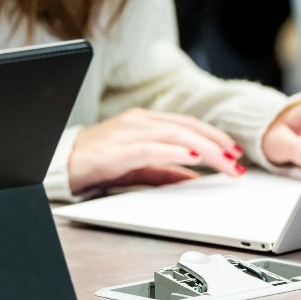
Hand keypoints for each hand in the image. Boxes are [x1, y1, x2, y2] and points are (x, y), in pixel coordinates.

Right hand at [68, 108, 244, 194]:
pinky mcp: (118, 150)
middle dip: (216, 144)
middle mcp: (138, 122)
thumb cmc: (97, 161)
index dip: (214, 135)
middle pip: (186, 128)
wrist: (62, 164)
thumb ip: (166, 171)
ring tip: (225, 162)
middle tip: (238, 161)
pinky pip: (152, 149)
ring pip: (175, 136)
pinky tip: (192, 158)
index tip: (235, 151)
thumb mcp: (138, 166)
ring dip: (205, 149)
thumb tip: (195, 178)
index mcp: (143, 121)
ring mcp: (127, 133)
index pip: (187, 124)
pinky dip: (175, 152)